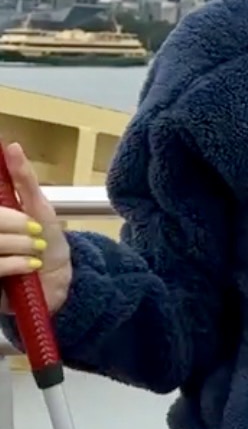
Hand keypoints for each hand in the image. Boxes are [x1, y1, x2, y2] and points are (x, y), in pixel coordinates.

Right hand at [0, 143, 72, 315]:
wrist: (60, 282)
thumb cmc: (48, 242)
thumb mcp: (39, 207)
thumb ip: (24, 179)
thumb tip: (12, 146)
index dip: (6, 213)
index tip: (29, 215)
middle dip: (14, 223)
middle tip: (34, 230)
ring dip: (18, 244)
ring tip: (36, 251)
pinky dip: (14, 263)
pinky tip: (30, 266)